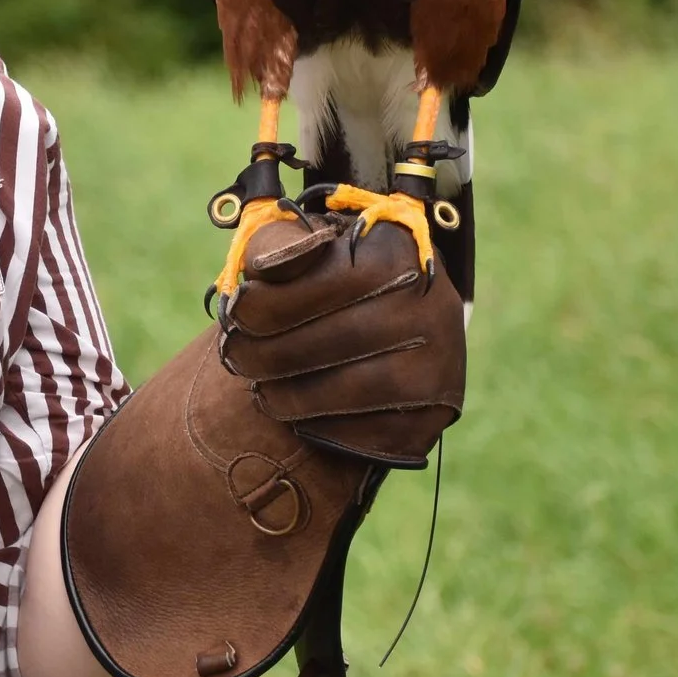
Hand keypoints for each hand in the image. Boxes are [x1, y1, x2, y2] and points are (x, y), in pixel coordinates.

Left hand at [215, 209, 464, 465]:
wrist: (389, 311)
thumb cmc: (331, 272)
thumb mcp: (306, 244)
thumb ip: (278, 244)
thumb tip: (265, 268)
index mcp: (401, 251)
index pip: (331, 279)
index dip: (271, 301)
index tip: (236, 310)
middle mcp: (434, 305)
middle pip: (340, 338)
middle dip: (270, 352)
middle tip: (235, 356)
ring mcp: (441, 362)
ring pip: (354, 390)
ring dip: (291, 395)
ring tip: (260, 388)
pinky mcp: (437, 410)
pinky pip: (372, 432)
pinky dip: (323, 428)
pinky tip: (298, 414)